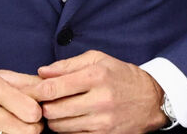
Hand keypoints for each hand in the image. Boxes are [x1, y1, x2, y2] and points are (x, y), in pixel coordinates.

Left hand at [26, 51, 167, 133]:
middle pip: (53, 110)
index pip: (54, 88)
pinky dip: (67, 130)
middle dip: (44, 107)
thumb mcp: (98, 60)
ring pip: (61, 126)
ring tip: (59, 110)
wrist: (151, 100)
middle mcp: (100, 100)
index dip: (38, 91)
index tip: (34, 91)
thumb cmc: (121, 76)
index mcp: (96, 76)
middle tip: (45, 102)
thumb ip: (68, 64)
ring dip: (54, 120)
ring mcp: (102, 121)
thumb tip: (42, 72)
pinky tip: (71, 120)